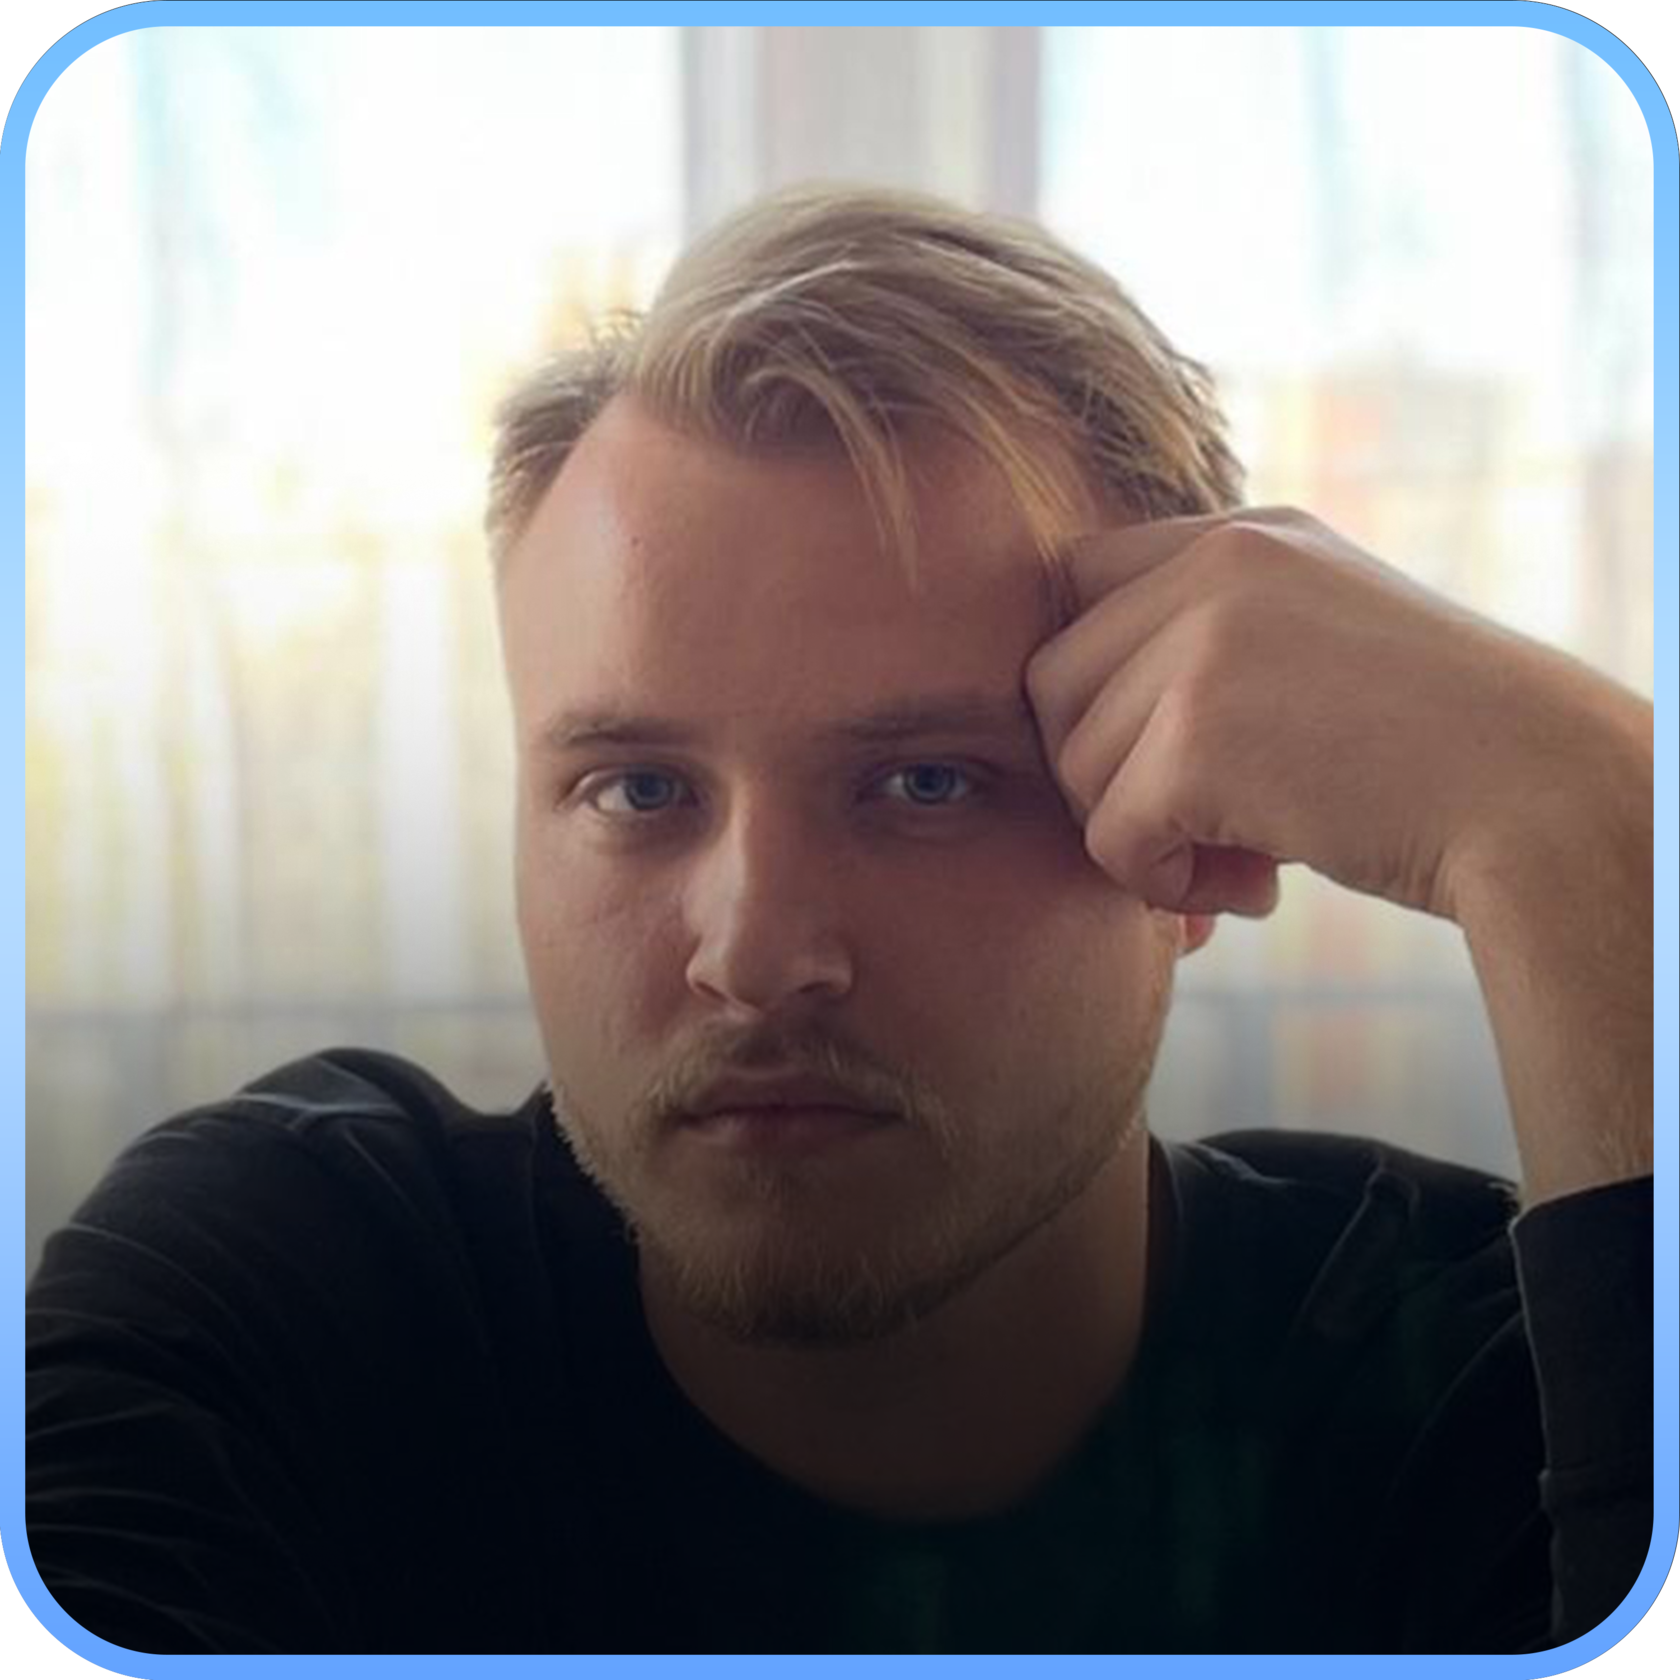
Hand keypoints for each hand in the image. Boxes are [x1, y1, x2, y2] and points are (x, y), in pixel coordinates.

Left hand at [1024, 507, 1647, 926]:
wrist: (1546, 801)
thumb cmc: (1437, 751)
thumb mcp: (1320, 645)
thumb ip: (1207, 649)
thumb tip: (1068, 732)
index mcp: (1247, 536)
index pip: (1078, 584)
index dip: (1091, 684)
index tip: (1154, 752)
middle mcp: (1217, 566)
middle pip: (1052, 683)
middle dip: (1103, 774)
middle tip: (1198, 829)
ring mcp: (1204, 645)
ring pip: (1075, 767)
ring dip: (1142, 839)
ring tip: (1243, 865)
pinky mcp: (1198, 739)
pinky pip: (1111, 836)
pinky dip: (1162, 885)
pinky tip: (1253, 889)